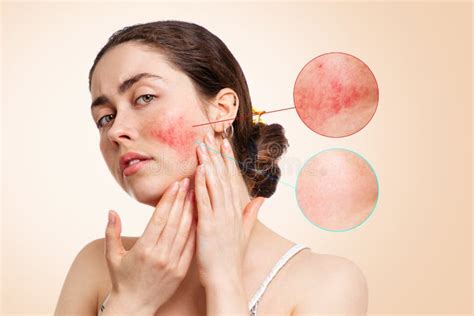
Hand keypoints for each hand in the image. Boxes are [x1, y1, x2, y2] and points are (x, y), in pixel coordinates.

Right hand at [104, 177, 196, 311]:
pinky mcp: (182, 270)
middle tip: (189, 181)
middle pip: (175, 221)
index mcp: (143, 249)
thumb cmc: (121, 279)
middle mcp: (160, 255)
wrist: (134, 307)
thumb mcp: (111, 256)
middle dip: (183, 199)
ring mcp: (173, 263)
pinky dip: (196, 230)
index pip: (160, 218)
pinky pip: (191, 246)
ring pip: (186, 232)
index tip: (176, 183)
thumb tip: (112, 211)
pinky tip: (200, 216)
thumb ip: (111, 232)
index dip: (169, 199)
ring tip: (196, 193)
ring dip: (192, 211)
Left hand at [193, 131, 265, 287]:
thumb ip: (251, 213)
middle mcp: (230, 210)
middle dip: (217, 154)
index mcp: (236, 210)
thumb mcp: (245, 232)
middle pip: (223, 176)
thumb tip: (261, 198)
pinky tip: (200, 169)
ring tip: (203, 145)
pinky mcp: (209, 225)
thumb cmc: (231, 256)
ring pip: (215, 184)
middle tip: (211, 134)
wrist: (226, 277)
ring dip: (209, 163)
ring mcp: (221, 217)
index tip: (223, 142)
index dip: (227, 159)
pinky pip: (206, 200)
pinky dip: (203, 184)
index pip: (231, 178)